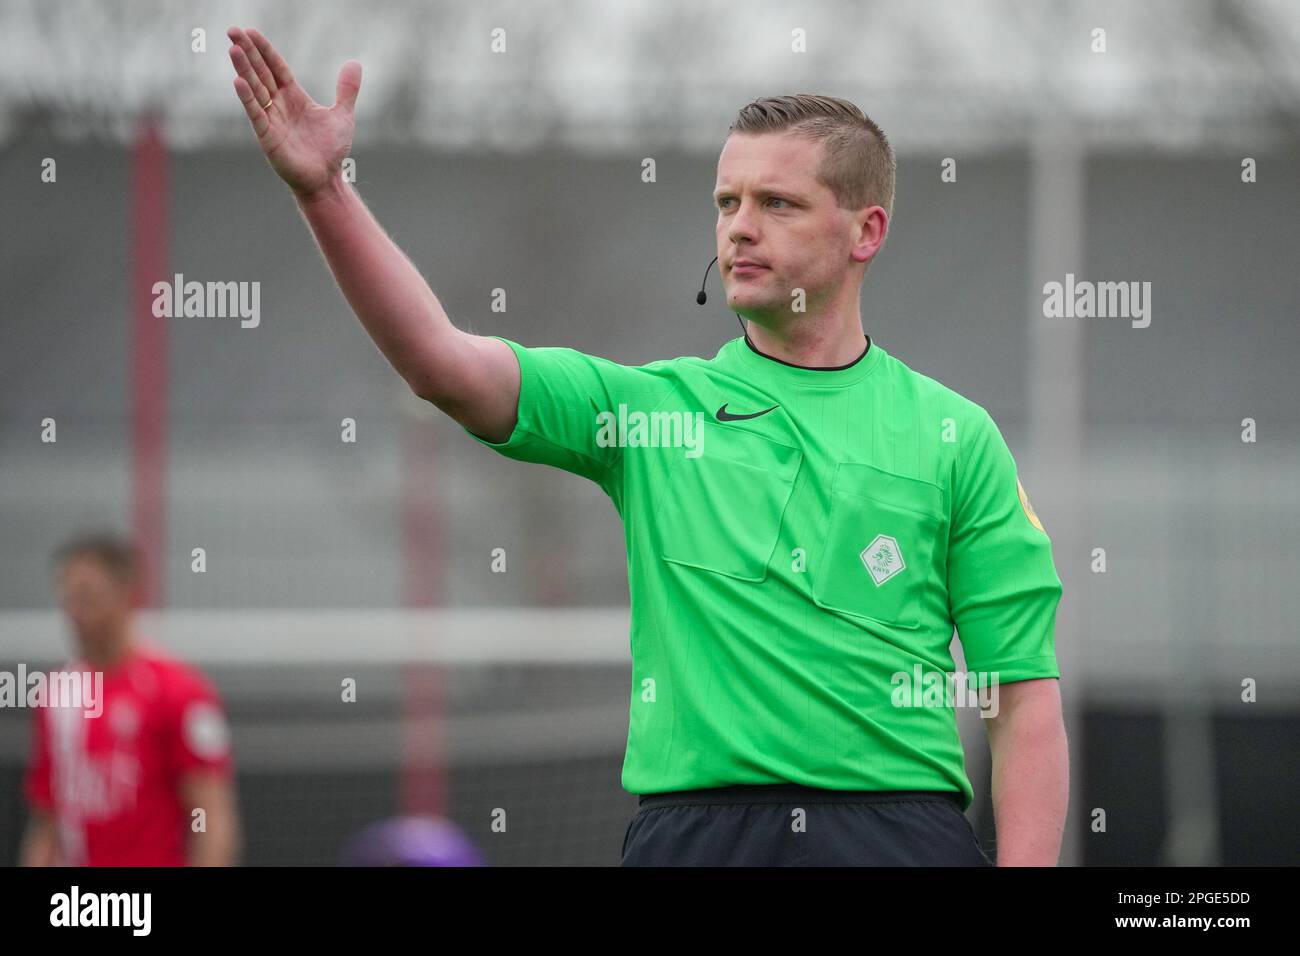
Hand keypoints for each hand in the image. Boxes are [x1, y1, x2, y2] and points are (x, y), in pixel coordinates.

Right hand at [227, 27, 360, 199]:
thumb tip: (355, 63)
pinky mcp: (268, 137)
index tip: (250, 32)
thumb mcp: (342, 115)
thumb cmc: (331, 150)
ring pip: (255, 90)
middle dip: (247, 53)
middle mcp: (279, 105)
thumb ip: (347, 90)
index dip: (264, 50)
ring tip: (233, 49)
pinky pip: (256, 114)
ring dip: (244, 70)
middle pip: (260, 73)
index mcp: (294, 97)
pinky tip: (238, 81)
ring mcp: (272, 120)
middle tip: (232, 31)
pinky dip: (247, 98)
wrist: (327, 179)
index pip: (276, 68)